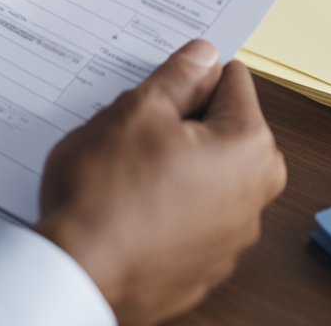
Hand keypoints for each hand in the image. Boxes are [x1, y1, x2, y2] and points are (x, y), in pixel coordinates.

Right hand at [35, 43, 286, 325]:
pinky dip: (164, 204)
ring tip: (123, 167)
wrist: (77, 273)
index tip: (159, 82)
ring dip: (171, 162)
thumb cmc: (105, 194)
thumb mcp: (136, 111)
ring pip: (203, 173)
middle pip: (221, 130)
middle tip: (134, 123)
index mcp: (249, 148)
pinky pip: (189, 215)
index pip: (232, 80)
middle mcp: (253, 196)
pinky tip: (126, 204)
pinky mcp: (202, 265)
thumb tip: (203, 57)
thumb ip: (178, 78)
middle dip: (181, 120)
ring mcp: (230, 238)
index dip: (190, 75)